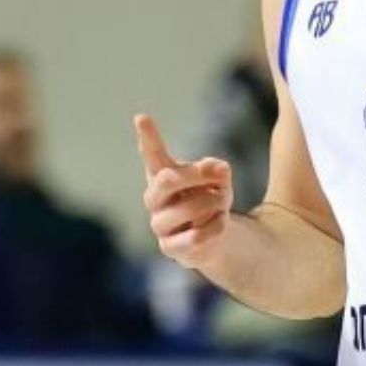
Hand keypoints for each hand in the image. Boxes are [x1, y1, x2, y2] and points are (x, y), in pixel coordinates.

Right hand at [136, 114, 232, 267]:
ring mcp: (159, 224)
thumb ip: (215, 170)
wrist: (212, 238)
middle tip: (223, 170)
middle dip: (195, 174)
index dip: (147, 137)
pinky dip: (216, 225)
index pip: (152, 154)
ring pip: (189, 208)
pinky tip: (220, 222)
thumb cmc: (208, 199)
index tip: (141, 117)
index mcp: (162, 175)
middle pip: (166, 180)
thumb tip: (219, 169)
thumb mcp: (217, 180)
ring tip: (220, 203)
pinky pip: (198, 235)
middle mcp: (154, 198)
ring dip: (213, 202)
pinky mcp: (169, 248)